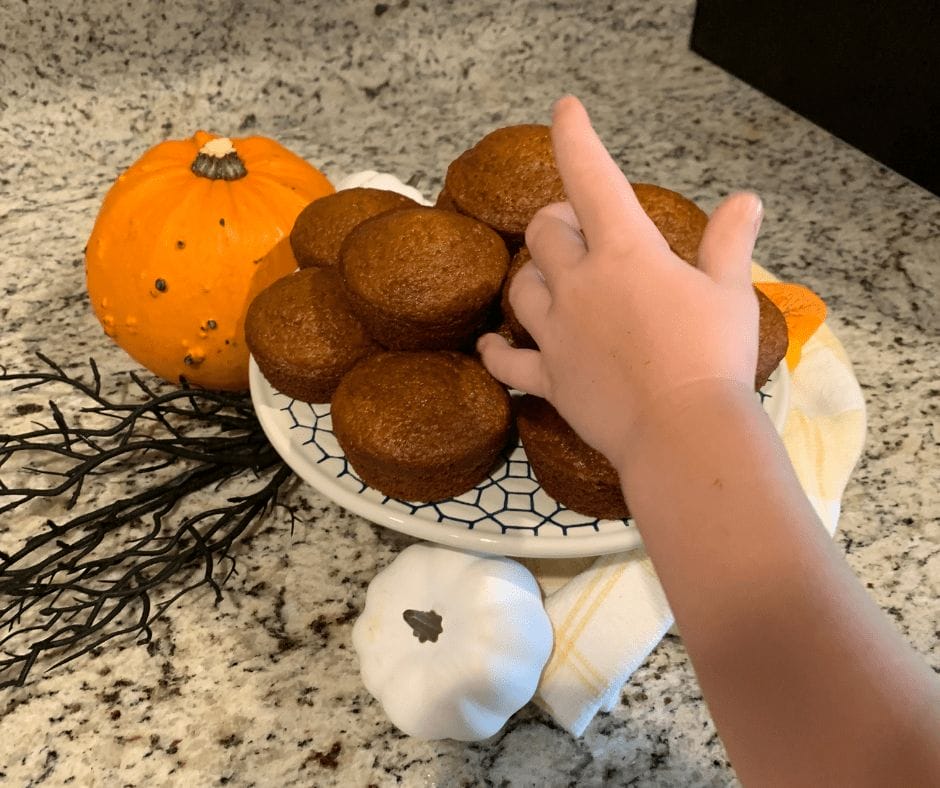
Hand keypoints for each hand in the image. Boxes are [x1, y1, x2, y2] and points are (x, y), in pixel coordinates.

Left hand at [477, 96, 763, 468]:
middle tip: (581, 233)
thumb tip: (746, 201)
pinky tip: (492, 347)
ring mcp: (557, 332)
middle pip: (543, 231)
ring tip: (552, 283)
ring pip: (521, 287)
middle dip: (558, 221)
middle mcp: (580, 284)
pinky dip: (497, 352)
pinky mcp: (548, 377)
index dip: (575, 137)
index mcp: (626, 253)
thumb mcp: (730, 293)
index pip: (592, 178)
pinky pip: (507, 361)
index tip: (565, 110)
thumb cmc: (712, 357)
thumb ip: (729, 243)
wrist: (682, 432)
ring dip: (534, 276)